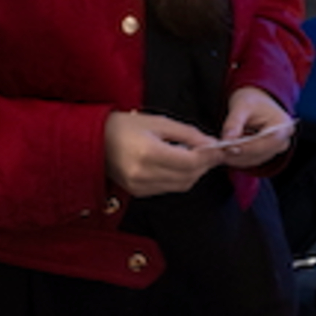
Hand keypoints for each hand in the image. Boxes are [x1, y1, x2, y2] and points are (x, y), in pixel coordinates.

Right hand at [103, 111, 222, 196]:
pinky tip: (179, 164)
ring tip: (197, 156)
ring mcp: (140, 186)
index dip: (209, 157)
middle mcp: (144, 174)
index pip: (190, 162)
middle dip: (205, 165)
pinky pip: (168, 189)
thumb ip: (187, 134)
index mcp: (149, 153)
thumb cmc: (125, 126)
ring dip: (194, 173)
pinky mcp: (138, 192)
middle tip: (213, 152)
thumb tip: (210, 144)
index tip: (221, 149)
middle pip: (188, 177)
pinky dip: (180, 178)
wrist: (95, 141)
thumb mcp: (159, 122)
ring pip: (181, 185)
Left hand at [215, 86, 296, 168]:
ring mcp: (277, 148)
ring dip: (236, 158)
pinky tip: (227, 151)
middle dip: (238, 154)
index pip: (266, 142)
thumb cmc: (252, 100)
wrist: (256, 101)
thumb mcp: (241, 106)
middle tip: (219, 151)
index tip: (227, 148)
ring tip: (220, 150)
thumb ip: (233, 123)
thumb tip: (227, 140)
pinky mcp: (267, 153)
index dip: (246, 148)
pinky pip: (252, 159)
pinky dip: (238, 157)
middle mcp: (283, 139)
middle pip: (260, 154)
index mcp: (282, 125)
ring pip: (255, 159)